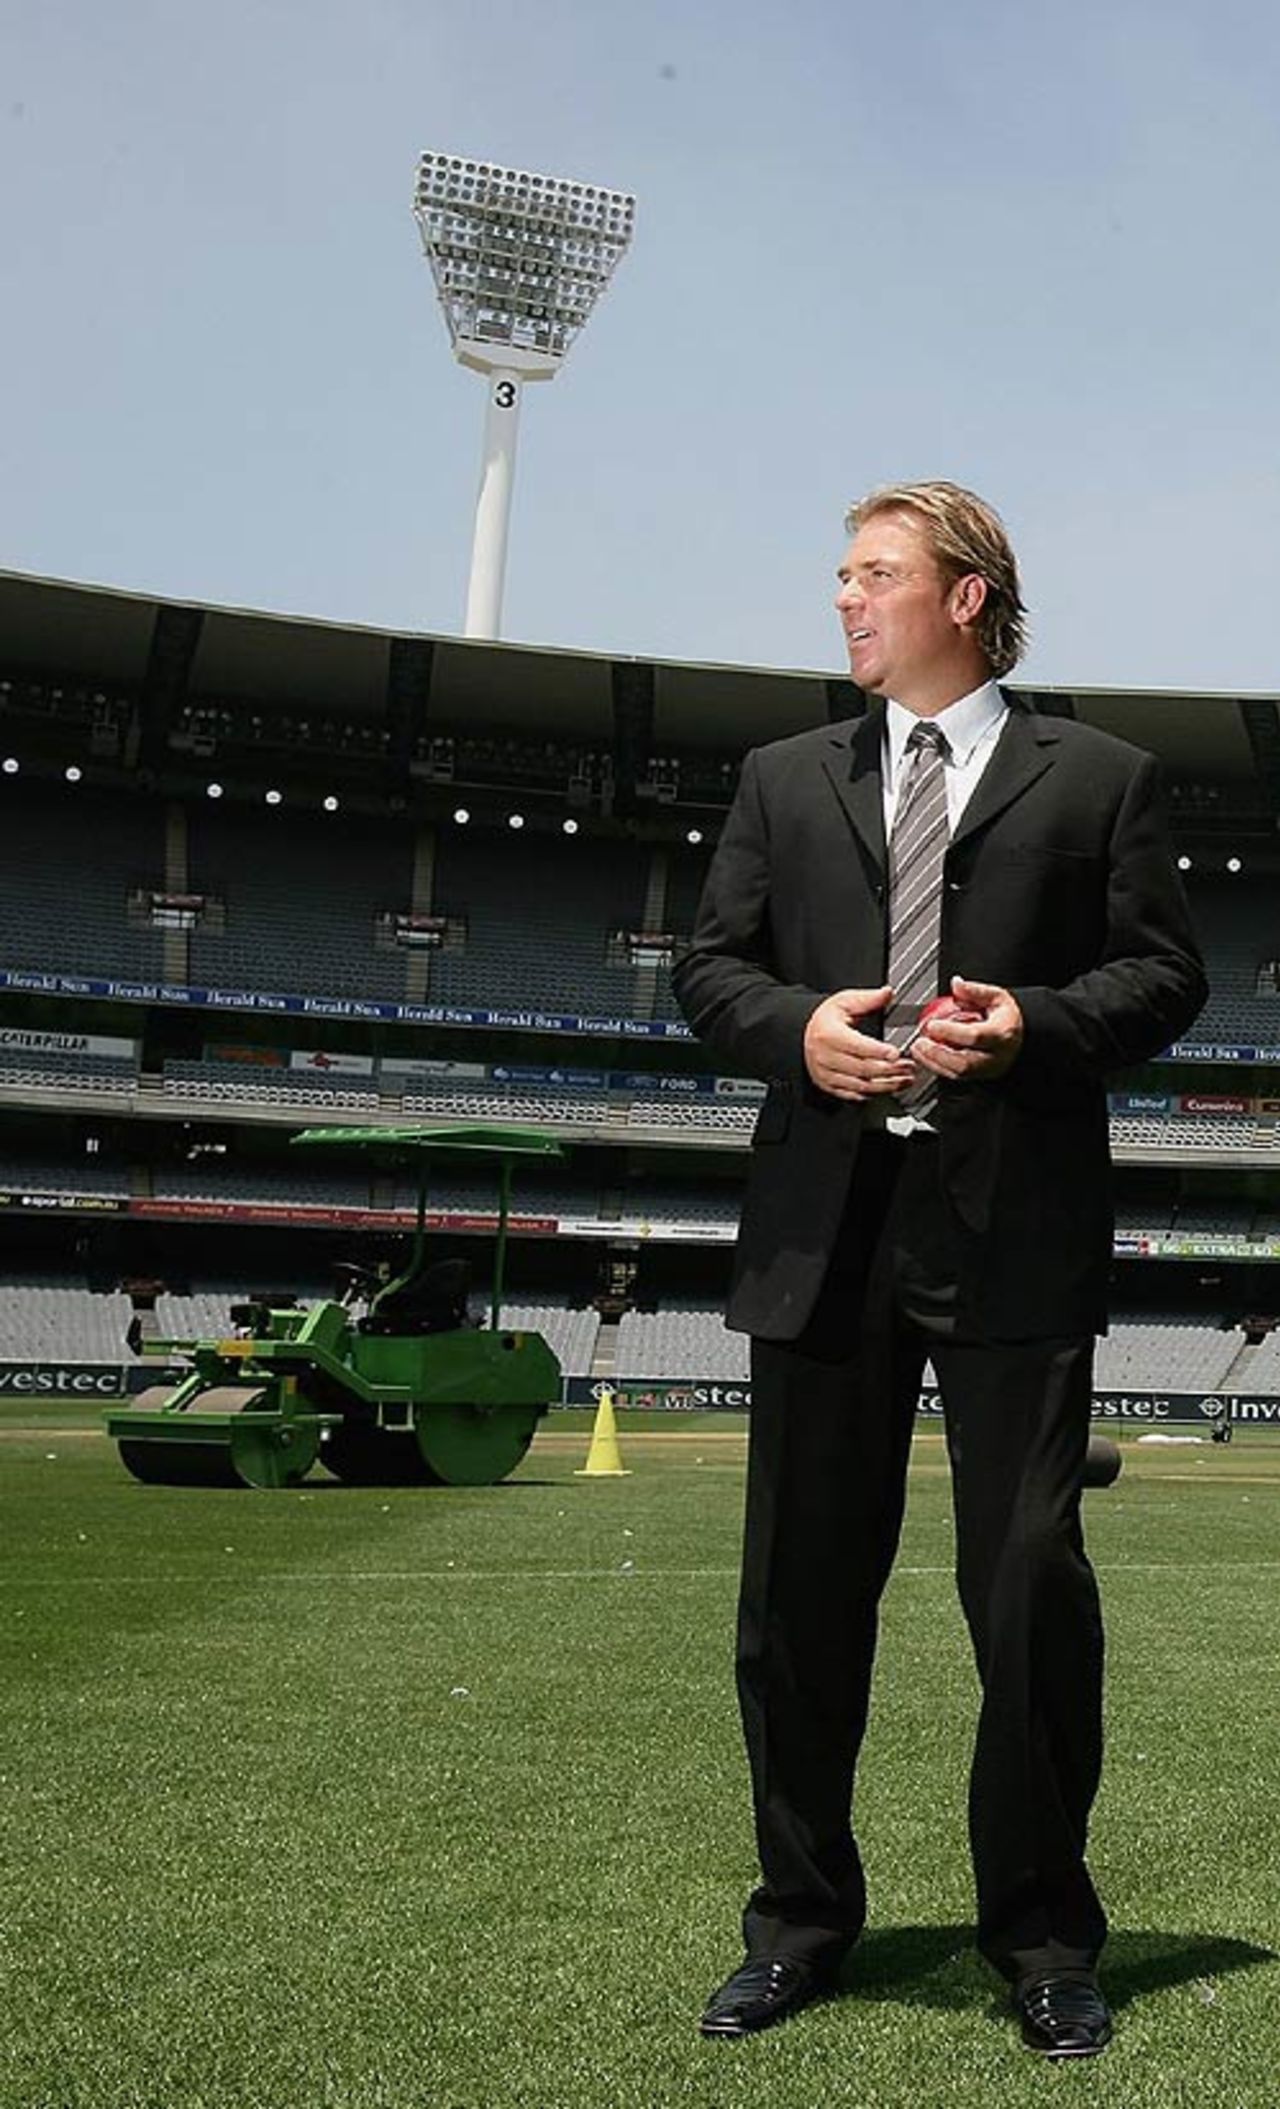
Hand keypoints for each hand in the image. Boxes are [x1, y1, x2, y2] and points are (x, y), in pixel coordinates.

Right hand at [803, 986, 915, 1100]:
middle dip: (890, 1070)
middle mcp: (826, 1057)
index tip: (896, 1053)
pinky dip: (872, 1094)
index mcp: (830, 1034)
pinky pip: (853, 1095)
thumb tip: (887, 992)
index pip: (858, 1046)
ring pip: (860, 1085)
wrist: (804, 1035)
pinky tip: (887, 1088)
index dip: (879, 1051)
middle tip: (908, 1066)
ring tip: (904, 1080)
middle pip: (863, 1068)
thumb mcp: (844, 1002)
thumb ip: (868, 999)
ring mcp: (826, 1074)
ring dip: (886, 1085)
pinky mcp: (829, 1086)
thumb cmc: (825, 1020)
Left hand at [911, 975, 1023, 1082]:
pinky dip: (937, 1068)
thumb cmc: (1007, 1018)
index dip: (950, 1031)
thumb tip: (957, 984)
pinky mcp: (978, 1078)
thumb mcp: (997, 997)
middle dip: (937, 1053)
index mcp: (1001, 1034)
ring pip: (958, 1074)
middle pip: (964, 1062)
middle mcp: (996, 1056)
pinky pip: (956, 1078)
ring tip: (918, 1049)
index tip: (932, 1024)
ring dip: (933, 1062)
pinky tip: (925, 1057)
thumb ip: (975, 991)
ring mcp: (987, 1070)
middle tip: (920, 1042)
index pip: (974, 1036)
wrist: (1021, 1039)